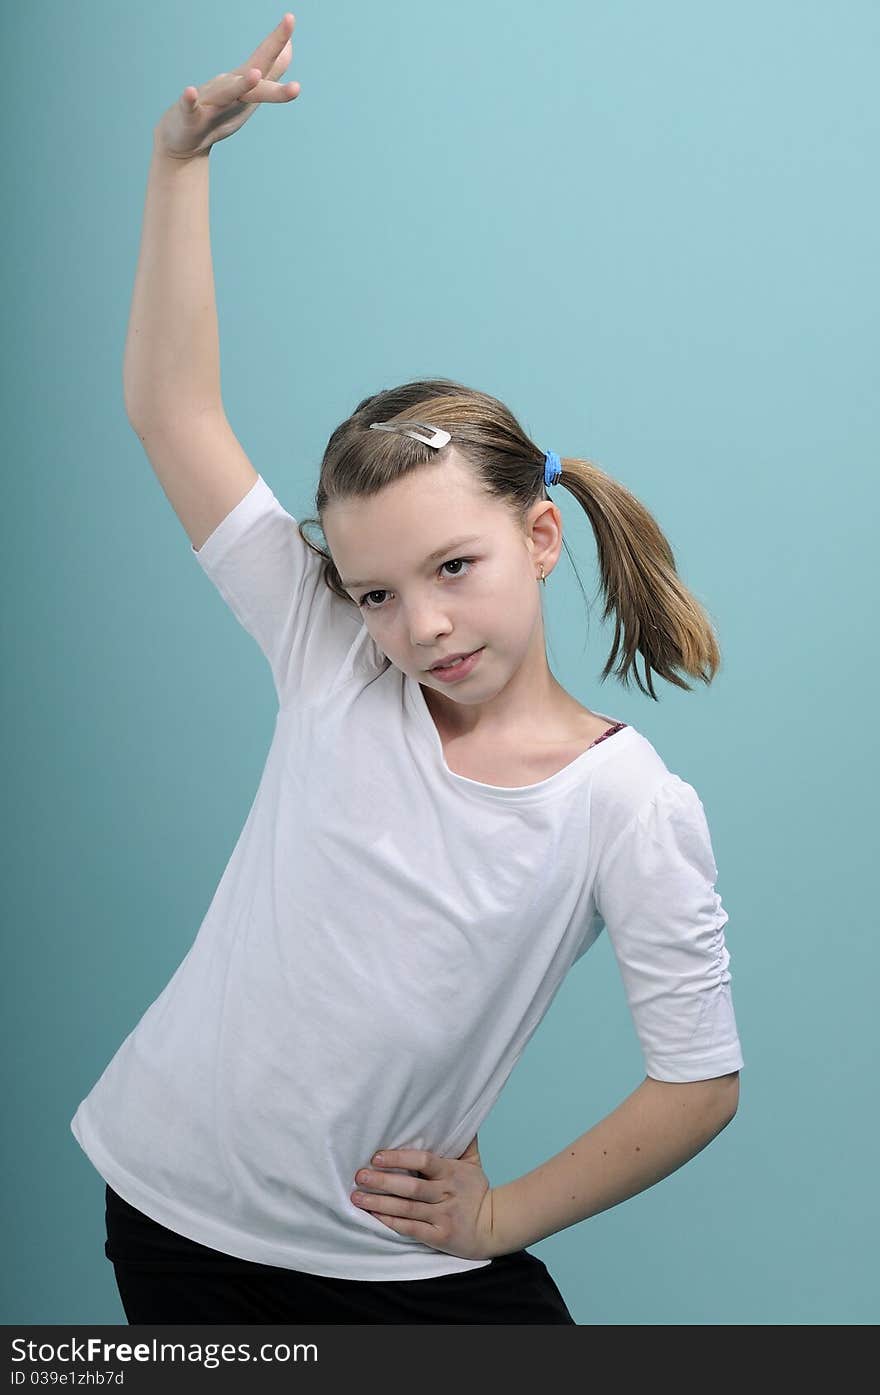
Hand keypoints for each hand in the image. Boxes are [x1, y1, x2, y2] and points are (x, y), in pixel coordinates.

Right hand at [154, 12, 299, 160]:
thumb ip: (270, 71)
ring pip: (227, 93)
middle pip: (255, 74)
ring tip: (254, 74)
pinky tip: (189, 91)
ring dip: (240, 84)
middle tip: (288, 26)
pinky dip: (189, 101)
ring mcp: (210, 102)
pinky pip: (189, 109)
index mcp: (243, 85)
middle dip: (270, 55)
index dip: (278, 40)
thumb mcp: (249, 95)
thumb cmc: (218, 114)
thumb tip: (289, 47)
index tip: (290, 17)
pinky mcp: (191, 120)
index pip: (264, 60)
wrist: (183, 140)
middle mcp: (228, 88)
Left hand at [351, 1134, 498, 1260]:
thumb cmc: (476, 1191)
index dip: (400, 1158)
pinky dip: (392, 1223)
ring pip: (407, 1209)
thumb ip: (464, 1140)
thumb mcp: (474, 1162)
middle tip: (360, 1176)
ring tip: (358, 1197)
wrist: (493, 1227)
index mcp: (451, 1172)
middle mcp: (446, 1194)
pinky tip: (375, 1217)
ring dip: (380, 1203)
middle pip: (411, 1187)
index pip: (424, 1161)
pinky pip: (412, 1229)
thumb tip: (460, 1113)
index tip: (376, 1157)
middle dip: (383, 1181)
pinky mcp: (439, 1237)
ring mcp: (443, 1216)